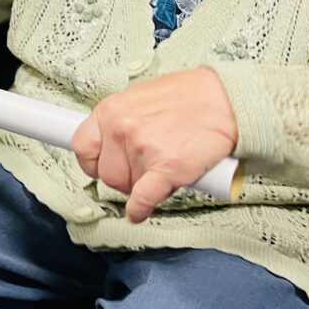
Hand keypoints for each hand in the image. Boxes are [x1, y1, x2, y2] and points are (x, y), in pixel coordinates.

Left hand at [72, 67, 238, 223]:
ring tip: (160, 170)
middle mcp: (121, 128)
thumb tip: (110, 142)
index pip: (82, 146)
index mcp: (111, 109)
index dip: (92, 162)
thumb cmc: (187, 96)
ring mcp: (142, 149)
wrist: (225, 100)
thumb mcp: (140, 97)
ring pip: (127, 186)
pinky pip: (142, 199)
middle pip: (106, 173)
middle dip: (123, 177)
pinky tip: (139, 213)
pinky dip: (139, 210)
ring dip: (140, 185)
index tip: (100, 167)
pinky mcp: (166, 169)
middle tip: (142, 171)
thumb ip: (121, 119)